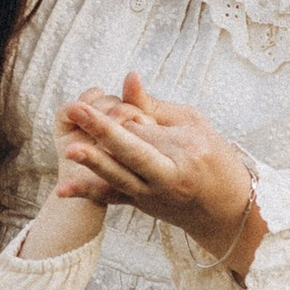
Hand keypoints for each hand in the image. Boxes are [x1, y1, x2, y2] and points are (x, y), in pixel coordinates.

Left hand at [56, 74, 256, 268]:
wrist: (227, 210)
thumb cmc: (215, 159)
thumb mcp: (193, 124)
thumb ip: (155, 105)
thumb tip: (128, 78)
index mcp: (187, 151)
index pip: (150, 129)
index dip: (128, 114)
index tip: (112, 101)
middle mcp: (169, 176)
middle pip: (133, 151)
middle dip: (104, 130)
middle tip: (77, 110)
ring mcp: (152, 195)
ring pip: (119, 177)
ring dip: (94, 162)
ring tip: (70, 148)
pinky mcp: (140, 206)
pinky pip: (111, 198)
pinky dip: (87, 193)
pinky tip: (62, 189)